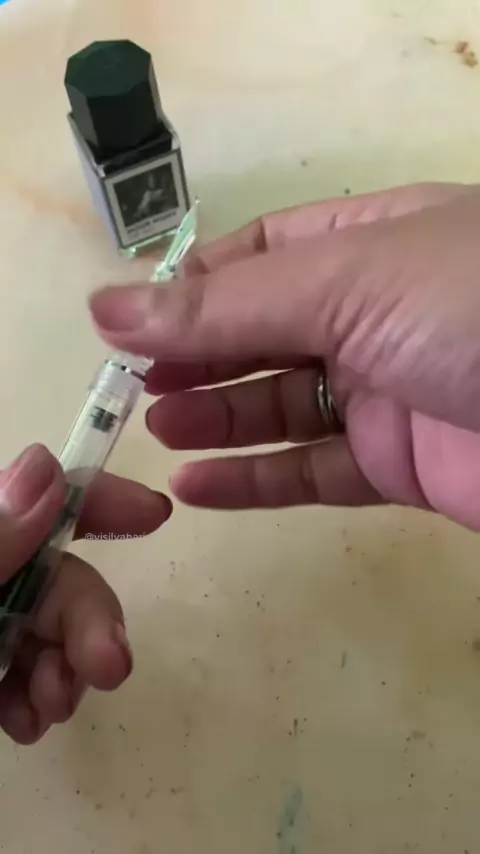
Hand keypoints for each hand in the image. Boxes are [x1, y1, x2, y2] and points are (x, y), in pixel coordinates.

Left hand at [0, 444, 170, 743]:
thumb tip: (48, 465)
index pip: (38, 498)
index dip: (95, 498)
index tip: (156, 515)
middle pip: (54, 575)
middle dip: (88, 619)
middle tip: (111, 670)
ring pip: (47, 628)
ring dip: (67, 666)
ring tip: (50, 711)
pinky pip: (23, 673)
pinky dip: (37, 697)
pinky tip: (29, 725)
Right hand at [90, 182, 479, 530]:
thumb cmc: (470, 309)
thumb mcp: (348, 280)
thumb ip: (228, 304)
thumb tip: (109, 307)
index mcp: (371, 242)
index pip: (261, 255)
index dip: (193, 287)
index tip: (132, 325)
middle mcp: (377, 312)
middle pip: (263, 334)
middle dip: (196, 358)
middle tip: (131, 389)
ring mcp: (387, 392)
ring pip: (281, 406)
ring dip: (216, 418)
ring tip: (156, 430)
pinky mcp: (399, 467)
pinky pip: (313, 472)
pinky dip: (255, 482)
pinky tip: (196, 487)